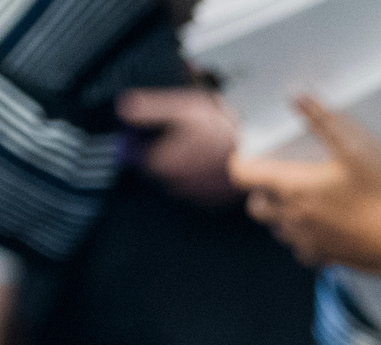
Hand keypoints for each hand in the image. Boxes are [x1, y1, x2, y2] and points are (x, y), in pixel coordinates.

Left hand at [118, 88, 240, 207]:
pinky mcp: (210, 201)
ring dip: (178, 164)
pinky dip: (196, 177)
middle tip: (175, 133)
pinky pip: (195, 188)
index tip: (142, 128)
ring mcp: (192, 195)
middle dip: (158, 150)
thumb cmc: (221, 131)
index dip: (134, 137)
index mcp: (159, 163)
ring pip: (173, 178)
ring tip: (195, 146)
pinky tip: (206, 162)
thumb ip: (149, 109)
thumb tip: (124, 107)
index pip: (130, 153)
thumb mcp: (181, 109)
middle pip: (152, 166)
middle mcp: (172, 184)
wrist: (256, 153)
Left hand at [231, 96, 380, 269]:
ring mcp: (309, 241)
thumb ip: (323, 121)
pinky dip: (304, 239)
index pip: (243, 176)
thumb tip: (298, 98)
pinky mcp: (327, 258)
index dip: (241, 162)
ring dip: (283, 216)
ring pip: (278, 230)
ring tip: (304, 201)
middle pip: (256, 207)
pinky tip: (322, 227)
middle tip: (281, 178)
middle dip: (261, 191)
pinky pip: (302, 251)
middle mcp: (294, 218)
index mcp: (293, 188)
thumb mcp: (355, 148)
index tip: (250, 155)